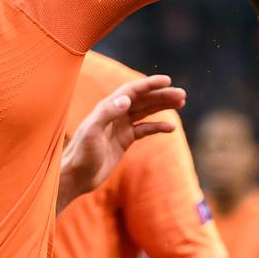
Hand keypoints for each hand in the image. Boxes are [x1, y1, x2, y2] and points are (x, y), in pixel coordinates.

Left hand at [57, 75, 185, 210]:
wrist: (75, 177)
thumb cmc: (81, 154)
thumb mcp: (92, 132)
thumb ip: (107, 113)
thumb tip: (127, 99)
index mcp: (107, 108)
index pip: (132, 91)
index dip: (150, 84)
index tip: (168, 80)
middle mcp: (115, 114)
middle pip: (143, 99)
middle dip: (162, 95)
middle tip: (182, 94)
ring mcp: (120, 127)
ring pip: (146, 112)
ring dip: (163, 106)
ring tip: (181, 103)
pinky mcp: (124, 140)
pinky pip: (145, 129)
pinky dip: (158, 127)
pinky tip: (170, 128)